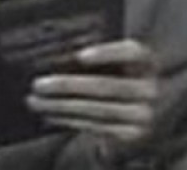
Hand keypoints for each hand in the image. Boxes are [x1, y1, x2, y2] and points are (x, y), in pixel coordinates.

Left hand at [27, 39, 158, 153]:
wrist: (149, 111)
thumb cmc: (127, 78)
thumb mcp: (123, 63)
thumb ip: (102, 57)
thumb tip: (62, 57)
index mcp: (148, 61)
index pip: (132, 52)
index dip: (107, 53)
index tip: (80, 56)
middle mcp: (150, 88)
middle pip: (107, 86)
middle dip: (68, 86)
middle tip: (40, 84)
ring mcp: (142, 114)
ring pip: (96, 110)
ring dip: (60, 107)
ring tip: (37, 102)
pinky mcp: (131, 134)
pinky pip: (95, 127)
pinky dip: (69, 120)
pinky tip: (51, 114)